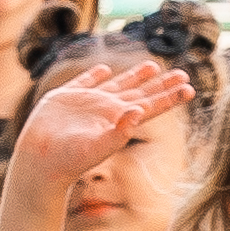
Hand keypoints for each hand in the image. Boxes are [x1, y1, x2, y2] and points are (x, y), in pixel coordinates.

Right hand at [12, 58, 191, 189]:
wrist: (39, 164)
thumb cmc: (69, 160)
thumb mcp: (98, 147)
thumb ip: (119, 131)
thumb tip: (141, 112)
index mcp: (118, 120)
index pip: (151, 106)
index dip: (170, 97)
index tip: (190, 88)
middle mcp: (106, 110)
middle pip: (140, 93)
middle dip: (161, 84)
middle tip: (182, 74)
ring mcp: (87, 103)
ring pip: (116, 84)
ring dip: (135, 76)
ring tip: (152, 66)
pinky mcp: (65, 98)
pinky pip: (83, 82)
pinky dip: (94, 75)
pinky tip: (103, 69)